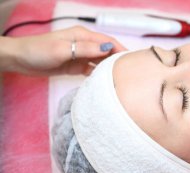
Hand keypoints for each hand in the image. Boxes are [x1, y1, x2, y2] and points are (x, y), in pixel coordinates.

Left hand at [3, 26, 125, 75]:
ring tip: (121, 81)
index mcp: (83, 36)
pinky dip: (100, 75)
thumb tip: (108, 48)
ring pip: (101, 62)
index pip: (108, 41)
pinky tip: (106, 84)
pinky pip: (93, 70)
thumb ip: (85, 49)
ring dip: (110, 69)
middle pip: (107, 52)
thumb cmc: (39, 51)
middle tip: (130, 74)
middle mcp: (85, 44)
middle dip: (119, 61)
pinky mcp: (77, 66)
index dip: (121, 50)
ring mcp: (81, 55)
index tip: (133, 61)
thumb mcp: (62, 49)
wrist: (21, 60)